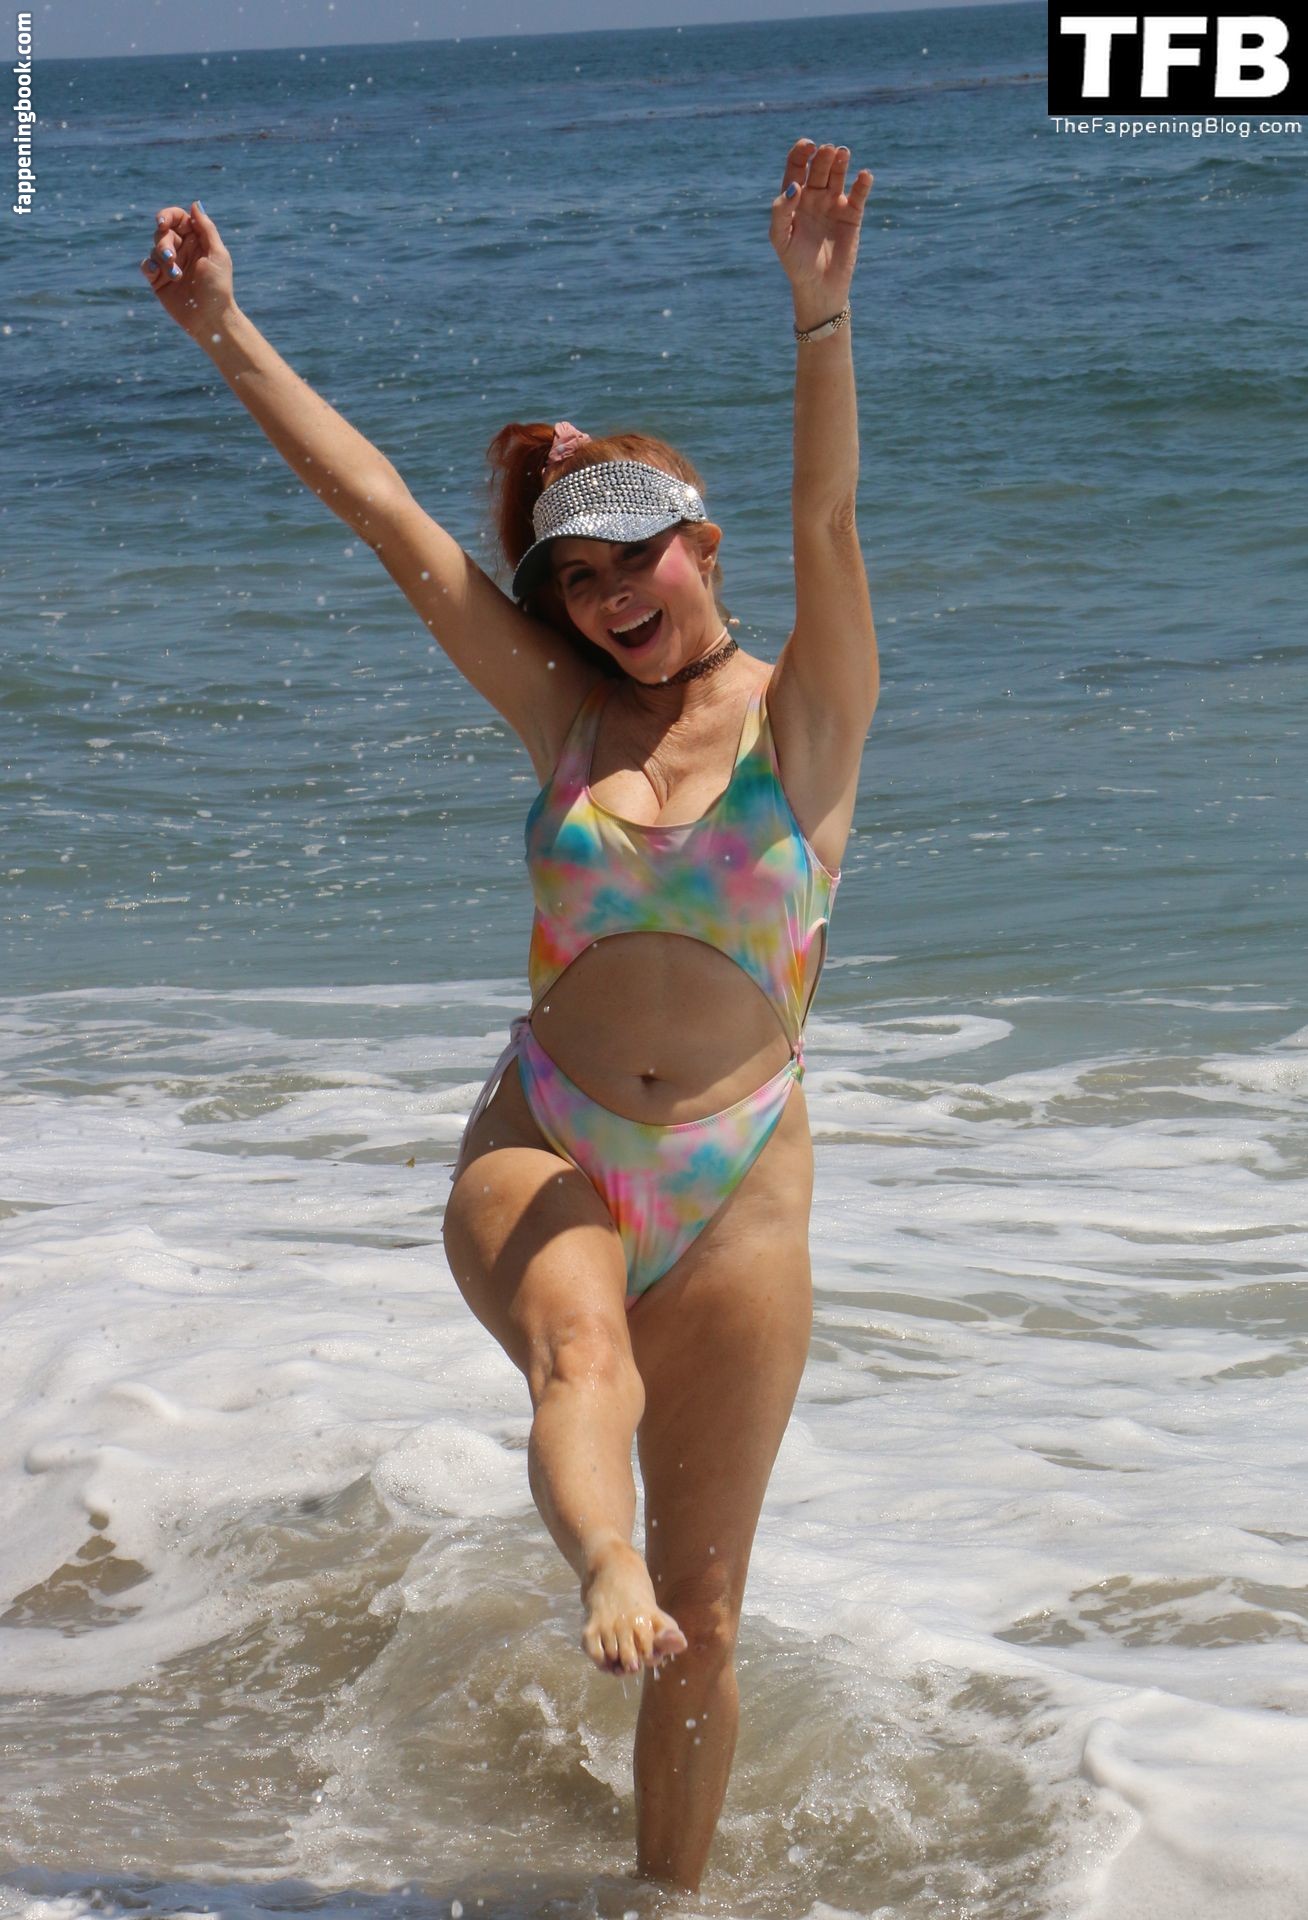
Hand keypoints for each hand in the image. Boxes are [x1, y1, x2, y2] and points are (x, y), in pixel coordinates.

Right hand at [140, 201, 234, 336]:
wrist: (210, 319)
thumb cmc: (218, 287)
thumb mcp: (218, 255)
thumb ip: (206, 228)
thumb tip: (195, 204)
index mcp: (197, 241)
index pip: (178, 218)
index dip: (167, 216)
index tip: (162, 222)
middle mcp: (182, 250)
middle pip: (163, 232)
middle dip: (163, 242)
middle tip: (170, 258)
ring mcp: (170, 265)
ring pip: (154, 249)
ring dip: (161, 259)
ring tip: (175, 275)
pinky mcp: (159, 281)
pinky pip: (146, 265)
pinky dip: (148, 266)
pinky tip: (155, 273)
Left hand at [769, 139, 873, 321]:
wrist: (819, 286)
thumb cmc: (795, 263)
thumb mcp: (781, 239)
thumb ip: (781, 212)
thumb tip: (793, 186)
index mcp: (794, 198)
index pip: (796, 167)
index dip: (801, 153)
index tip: (807, 146)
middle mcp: (814, 196)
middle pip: (818, 167)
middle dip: (822, 156)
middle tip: (827, 151)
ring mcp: (834, 203)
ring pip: (838, 174)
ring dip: (840, 161)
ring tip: (842, 153)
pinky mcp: (852, 214)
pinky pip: (859, 194)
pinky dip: (862, 183)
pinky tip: (864, 176)